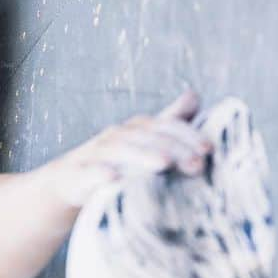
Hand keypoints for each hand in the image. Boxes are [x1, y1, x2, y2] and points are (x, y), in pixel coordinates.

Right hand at [44, 89, 208, 207]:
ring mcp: (97, 153)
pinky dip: (100, 173)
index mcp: (136, 129)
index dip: (187, 134)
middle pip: (147, 136)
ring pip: (120, 150)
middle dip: (173, 148)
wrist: (69, 182)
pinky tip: (114, 179)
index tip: (208, 149)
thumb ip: (168, 122)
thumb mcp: (143, 142)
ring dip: (142, 155)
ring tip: (163, 164)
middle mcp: (118, 136)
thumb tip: (194, 96)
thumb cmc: (114, 162)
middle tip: (196, 164)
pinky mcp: (78, 174)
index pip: (164, 125)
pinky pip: (89, 172)